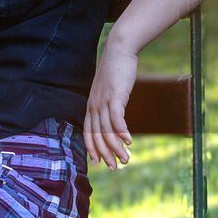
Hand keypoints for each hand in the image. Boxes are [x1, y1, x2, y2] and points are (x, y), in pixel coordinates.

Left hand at [84, 39, 136, 169]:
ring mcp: (103, 101)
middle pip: (97, 135)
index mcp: (91, 106)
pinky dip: (122, 132)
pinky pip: (116, 118)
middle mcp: (94, 106)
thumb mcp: (108, 90)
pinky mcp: (115, 96)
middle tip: (115, 167)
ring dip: (117, 147)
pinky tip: (129, 141)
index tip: (99, 162)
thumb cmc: (115, 71)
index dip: (92, 148)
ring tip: (126, 159)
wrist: (118, 50)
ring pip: (107, 131)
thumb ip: (108, 104)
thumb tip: (113, 116)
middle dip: (106, 153)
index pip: (88, 132)